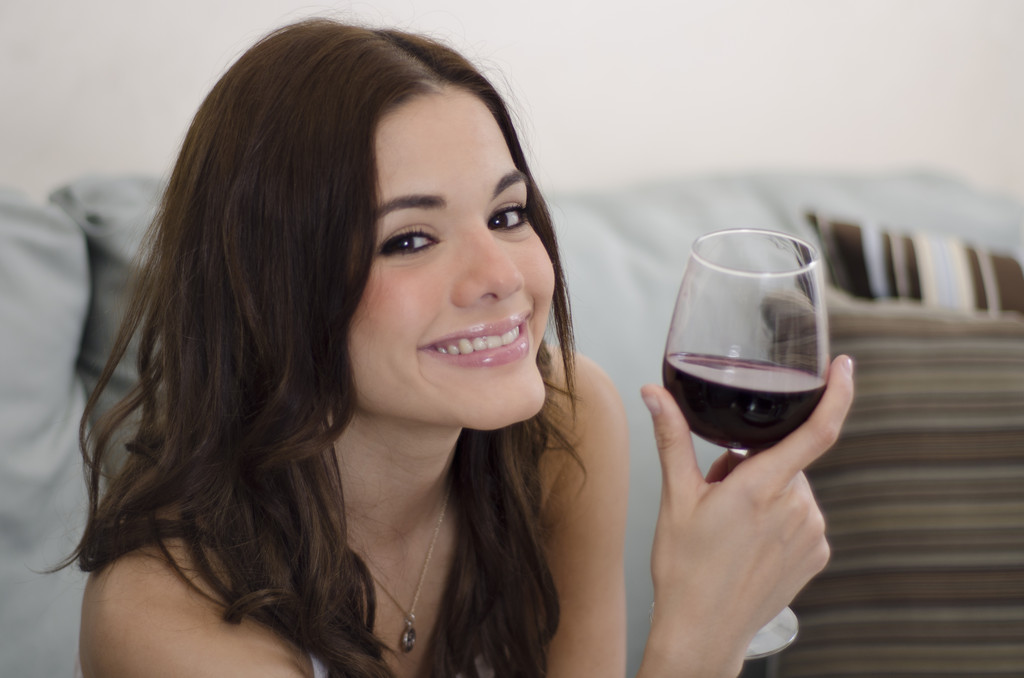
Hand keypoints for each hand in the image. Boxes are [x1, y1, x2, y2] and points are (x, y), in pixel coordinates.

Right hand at [637, 355, 853, 676]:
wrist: (703, 632)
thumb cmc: (685, 569)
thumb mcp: (675, 498)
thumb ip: (672, 438)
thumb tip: (654, 394)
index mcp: (760, 489)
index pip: (816, 431)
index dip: (837, 394)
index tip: (844, 366)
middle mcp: (796, 508)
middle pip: (785, 458)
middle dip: (753, 463)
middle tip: (718, 494)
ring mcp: (812, 534)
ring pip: (793, 486)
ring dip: (767, 491)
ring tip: (731, 525)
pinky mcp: (818, 554)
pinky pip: (802, 515)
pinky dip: (779, 517)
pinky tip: (750, 542)